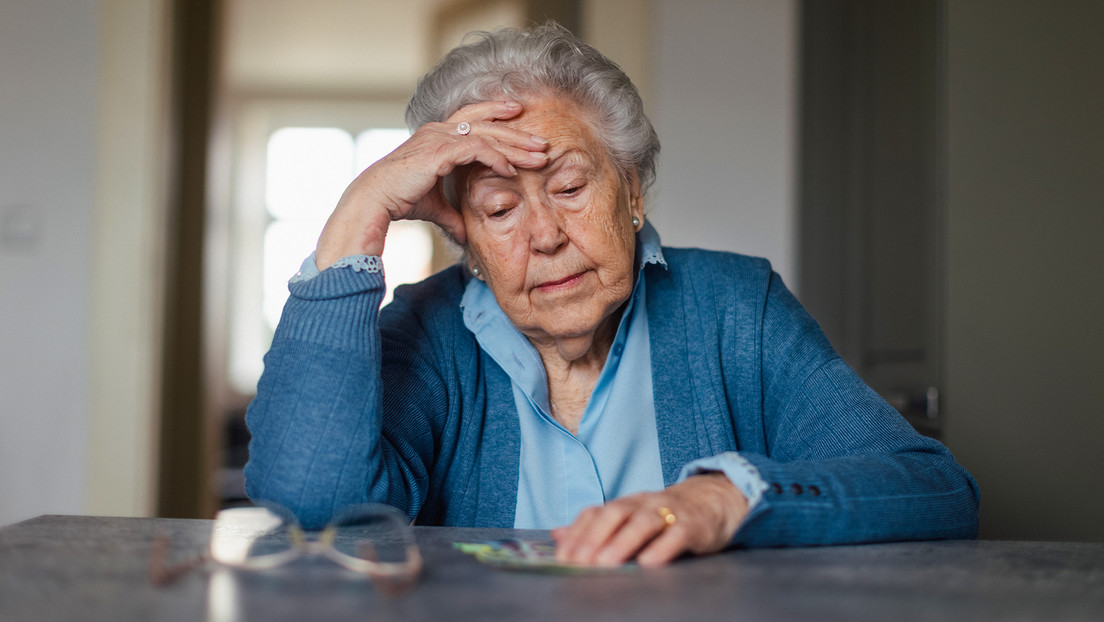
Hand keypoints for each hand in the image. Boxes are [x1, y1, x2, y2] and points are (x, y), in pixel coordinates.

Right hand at [315, 100, 549, 267]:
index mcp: (437, 135)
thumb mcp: (435, 207)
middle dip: (517, 132)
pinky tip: (511, 170)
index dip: (496, 114)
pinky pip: (476, 148)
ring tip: (538, 155)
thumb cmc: (400, 200)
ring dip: (515, 145)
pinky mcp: (440, 150)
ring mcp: (439, 137)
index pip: (473, 118)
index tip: (520, 118)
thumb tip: (466, 235)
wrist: (376, 200)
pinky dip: (496, 158)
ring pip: (487, 134)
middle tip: (542, 142)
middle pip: (486, 123)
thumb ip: (453, 216)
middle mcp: (439, 130)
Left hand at [551, 473, 748, 566]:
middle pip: (615, 513)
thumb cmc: (664, 516)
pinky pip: (676, 534)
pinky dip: (662, 548)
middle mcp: (644, 503)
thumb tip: (557, 535)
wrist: (713, 501)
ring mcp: (669, 512)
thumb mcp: (630, 517)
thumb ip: (595, 527)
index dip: (578, 532)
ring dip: (621, 542)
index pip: (596, 512)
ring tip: (605, 563)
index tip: (563, 556)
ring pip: (643, 522)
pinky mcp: (693, 526)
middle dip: (594, 537)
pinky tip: (648, 563)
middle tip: (579, 562)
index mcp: (626, 503)